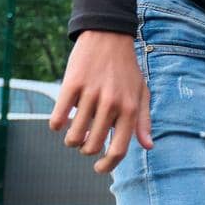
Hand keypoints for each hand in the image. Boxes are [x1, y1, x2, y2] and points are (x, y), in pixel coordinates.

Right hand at [50, 30, 151, 173]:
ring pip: (73, 136)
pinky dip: (56, 125)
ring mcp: (91, 94)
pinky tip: (60, 120)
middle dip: (86, 149)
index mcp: (131, 109)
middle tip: (85, 140)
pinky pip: (57, 119)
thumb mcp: (141, 92)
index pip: (119, 150)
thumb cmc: (126, 69)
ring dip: (70, 140)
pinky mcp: (72, 85)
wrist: (109, 36)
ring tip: (74, 131)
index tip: (99, 168)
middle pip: (92, 146)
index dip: (107, 166)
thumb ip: (144, 121)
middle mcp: (112, 104)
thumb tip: (148, 146)